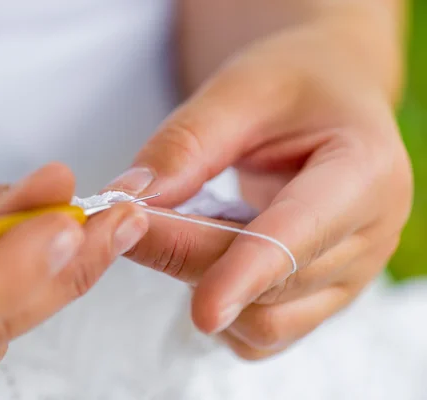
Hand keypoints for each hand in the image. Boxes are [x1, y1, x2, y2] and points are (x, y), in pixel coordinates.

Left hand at [105, 15, 411, 359]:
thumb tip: (129, 200)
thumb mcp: (239, 89)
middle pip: (272, 283)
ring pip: (267, 321)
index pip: (301, 236)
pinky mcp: (321, 295)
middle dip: (191, 259)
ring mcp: (349, 274)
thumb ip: (185, 145)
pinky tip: (210, 263)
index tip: (203, 308)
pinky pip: (265, 334)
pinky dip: (226, 311)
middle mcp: (370, 235)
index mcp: (365, 172)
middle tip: (125, 222)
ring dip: (205, 287)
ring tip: (183, 228)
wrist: (328, 100)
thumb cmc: (294, 86)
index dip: (247, 273)